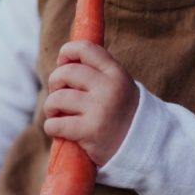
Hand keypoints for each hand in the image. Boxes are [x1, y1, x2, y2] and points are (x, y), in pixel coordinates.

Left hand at [43, 40, 138, 165]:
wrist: (143, 145)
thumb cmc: (123, 114)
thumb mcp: (119, 86)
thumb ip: (98, 72)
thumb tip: (64, 60)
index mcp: (116, 73)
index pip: (86, 49)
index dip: (67, 52)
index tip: (62, 62)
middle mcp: (109, 88)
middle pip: (66, 73)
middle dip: (55, 82)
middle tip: (57, 94)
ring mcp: (99, 109)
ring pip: (57, 98)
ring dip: (50, 106)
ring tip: (56, 113)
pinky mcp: (90, 131)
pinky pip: (56, 124)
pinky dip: (51, 126)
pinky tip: (57, 129)